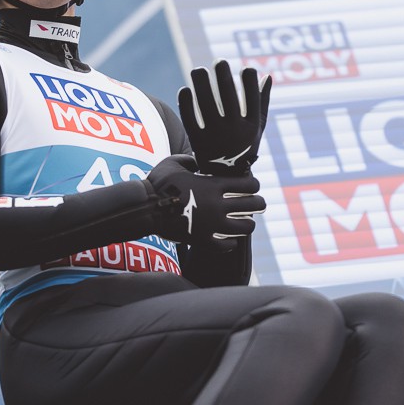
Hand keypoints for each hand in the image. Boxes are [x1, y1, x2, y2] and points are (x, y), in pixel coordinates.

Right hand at [147, 154, 265, 250]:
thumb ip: (190, 160)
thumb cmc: (157, 184)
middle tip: (258, 203)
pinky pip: (227, 245)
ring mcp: (212, 224)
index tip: (252, 186)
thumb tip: (199, 161)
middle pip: (253, 205)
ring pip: (245, 227)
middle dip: (258, 203)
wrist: (145, 209)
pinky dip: (231, 242)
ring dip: (248, 223)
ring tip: (246, 222)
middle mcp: (217, 205)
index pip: (249, 184)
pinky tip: (228, 238)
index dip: (254, 184)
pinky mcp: (203, 240)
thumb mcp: (173, 163)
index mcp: (213, 185)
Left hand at [178, 59, 271, 175]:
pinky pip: (190, 118)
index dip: (249, 79)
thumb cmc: (243, 146)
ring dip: (201, 82)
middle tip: (219, 61)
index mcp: (251, 126)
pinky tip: (186, 89)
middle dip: (223, 74)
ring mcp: (215, 136)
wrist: (224, 177)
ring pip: (206, 103)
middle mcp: (234, 130)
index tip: (246, 69)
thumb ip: (262, 102)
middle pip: (228, 95)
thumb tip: (267, 75)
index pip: (252, 96)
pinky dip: (186, 103)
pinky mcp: (197, 141)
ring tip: (198, 70)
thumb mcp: (258, 128)